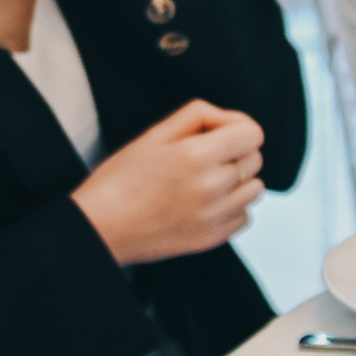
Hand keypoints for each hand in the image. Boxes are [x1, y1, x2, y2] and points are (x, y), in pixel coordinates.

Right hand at [73, 100, 265, 265]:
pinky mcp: (212, 239)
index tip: (218, 132)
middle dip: (236, 152)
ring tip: (206, 181)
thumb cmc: (120, 179)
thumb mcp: (153, 134)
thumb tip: (227, 120)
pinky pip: (244, 216)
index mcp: (197, 156)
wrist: (100, 228)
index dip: (238, 127)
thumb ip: (197, 116)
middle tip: (204, 156)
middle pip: (255, 159)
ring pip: (255, 189)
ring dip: (238, 181)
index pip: (253, 134)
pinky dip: (232, 208)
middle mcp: (212, 187)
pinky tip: (205, 203)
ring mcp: (214, 217)